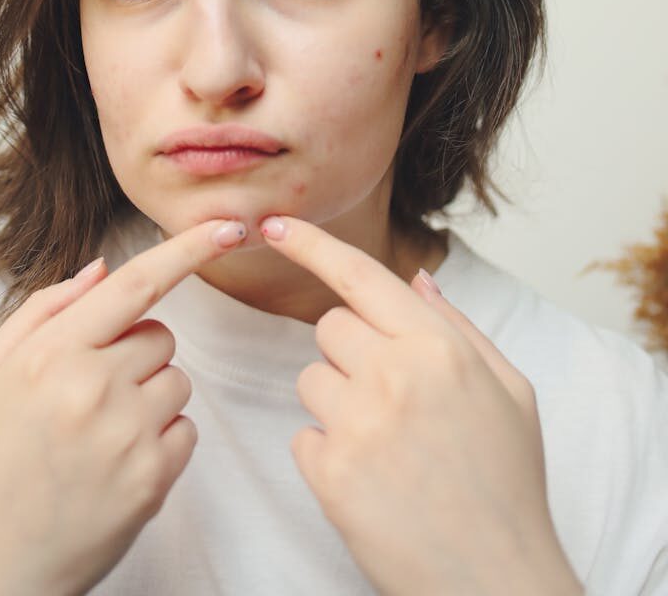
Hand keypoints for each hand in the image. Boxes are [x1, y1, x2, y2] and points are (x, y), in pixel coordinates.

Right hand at [0, 218, 246, 595]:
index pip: (136, 285)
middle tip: (92, 396)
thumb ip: (45, 310)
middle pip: (160, 335)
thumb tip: (103, 269)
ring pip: (178, 381)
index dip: (187, 250)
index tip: (228, 226)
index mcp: (52, 353)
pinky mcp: (154, 477)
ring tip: (102, 433)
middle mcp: (93, 387)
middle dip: (137, 354)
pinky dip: (162, 440)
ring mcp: (127, 434)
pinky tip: (118, 463)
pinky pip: (186, 428)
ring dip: (151, 398)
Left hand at [259, 216, 582, 595]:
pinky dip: (327, 454)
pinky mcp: (330, 473)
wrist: (499, 581)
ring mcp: (358, 423)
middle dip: (350, 354)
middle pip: (329, 327)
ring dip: (336, 403)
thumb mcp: (509, 392)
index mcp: (439, 347)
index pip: (360, 275)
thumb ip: (458, 328)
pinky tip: (372, 481)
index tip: (274, 224)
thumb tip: (418, 281)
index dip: (311, 244)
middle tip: (392, 401)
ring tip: (386, 447)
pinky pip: (303, 435)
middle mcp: (394, 374)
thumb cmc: (508, 485)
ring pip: (310, 378)